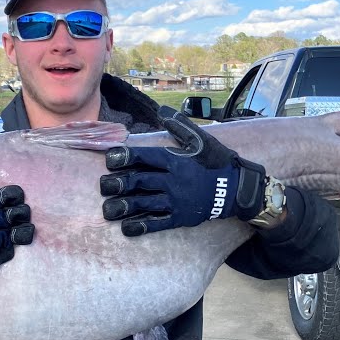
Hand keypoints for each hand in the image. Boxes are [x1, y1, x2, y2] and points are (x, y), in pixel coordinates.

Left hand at [100, 106, 269, 235]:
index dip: (124, 157)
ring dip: (124, 207)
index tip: (109, 159)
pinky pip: (157, 223)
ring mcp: (176, 201)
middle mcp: (173, 181)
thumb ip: (180, 126)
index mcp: (175, 160)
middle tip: (103, 186)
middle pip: (139, 181)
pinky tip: (126, 228)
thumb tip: (163, 111)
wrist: (236, 189)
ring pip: (144, 203)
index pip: (145, 157)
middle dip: (118, 184)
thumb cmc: (216, 162)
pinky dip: (141, 226)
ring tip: (108, 210)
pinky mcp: (180, 218)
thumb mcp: (201, 141)